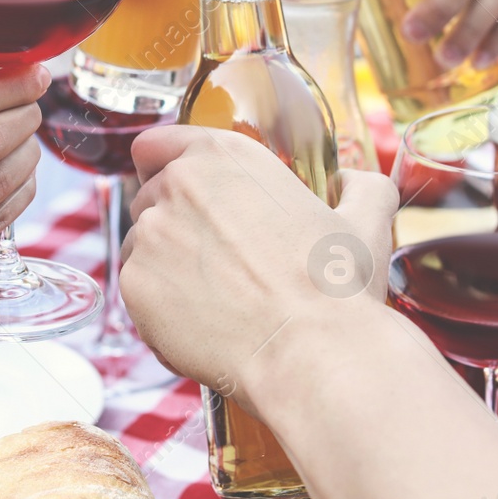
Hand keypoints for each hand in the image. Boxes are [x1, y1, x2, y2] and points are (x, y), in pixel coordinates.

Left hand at [120, 126, 397, 415]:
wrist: (311, 353)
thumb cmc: (334, 289)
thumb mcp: (363, 222)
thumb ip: (361, 187)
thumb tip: (355, 181)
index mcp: (224, 154)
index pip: (156, 145)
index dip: (165, 170)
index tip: (184, 196)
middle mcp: (178, 184)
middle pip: (150, 198)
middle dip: (177, 225)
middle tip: (220, 261)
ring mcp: (150, 234)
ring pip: (142, 246)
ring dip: (167, 266)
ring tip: (217, 298)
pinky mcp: (134, 284)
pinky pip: (138, 291)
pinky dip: (161, 307)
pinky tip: (203, 324)